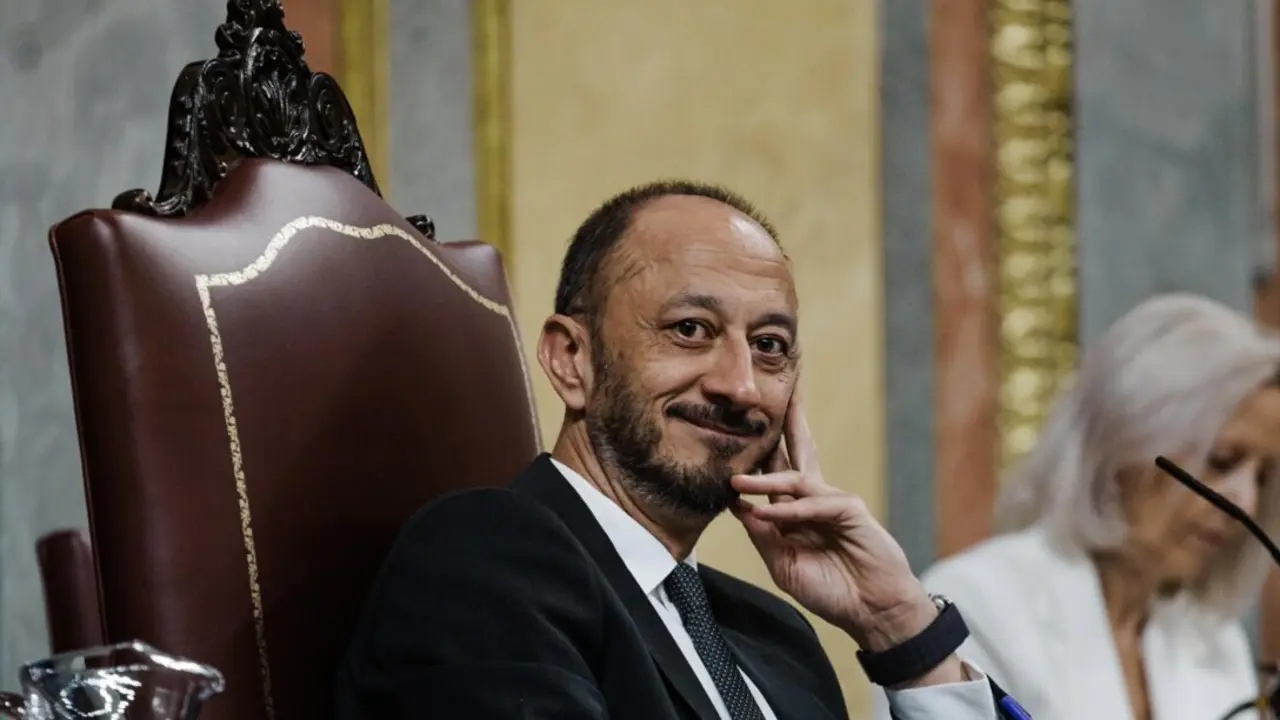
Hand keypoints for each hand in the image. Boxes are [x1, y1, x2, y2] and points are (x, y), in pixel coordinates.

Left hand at [729, 391, 935, 653]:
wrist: (870, 611)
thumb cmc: (831, 590)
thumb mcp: (784, 566)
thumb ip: (764, 537)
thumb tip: (739, 508)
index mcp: (795, 512)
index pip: (773, 475)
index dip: (752, 459)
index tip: (724, 442)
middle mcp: (812, 499)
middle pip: (795, 453)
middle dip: (783, 424)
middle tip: (767, 393)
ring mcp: (832, 501)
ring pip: (795, 478)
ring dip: (765, 480)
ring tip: (737, 481)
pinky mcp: (850, 509)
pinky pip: (814, 503)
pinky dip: (792, 510)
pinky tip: (772, 514)